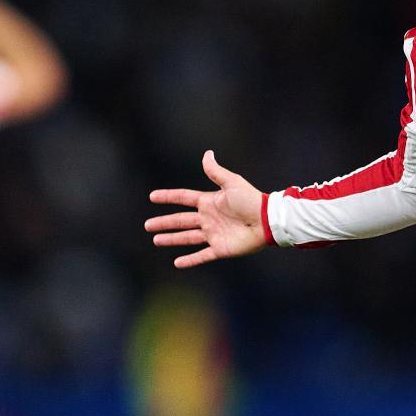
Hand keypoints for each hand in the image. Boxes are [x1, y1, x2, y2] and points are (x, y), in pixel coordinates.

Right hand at [146, 150, 266, 267]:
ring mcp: (214, 234)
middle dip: (164, 223)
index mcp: (210, 202)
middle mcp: (209, 218)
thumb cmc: (251, 200)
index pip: (184, 199)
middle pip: (181, 220)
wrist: (267, 220)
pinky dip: (190, 260)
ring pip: (187, 238)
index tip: (152, 196)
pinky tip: (177, 263)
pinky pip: (202, 255)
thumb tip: (207, 153)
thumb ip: (216, 172)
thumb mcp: (231, 183)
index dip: (169, 197)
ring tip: (156, 240)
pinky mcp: (220, 248)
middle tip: (148, 225)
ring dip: (172, 239)